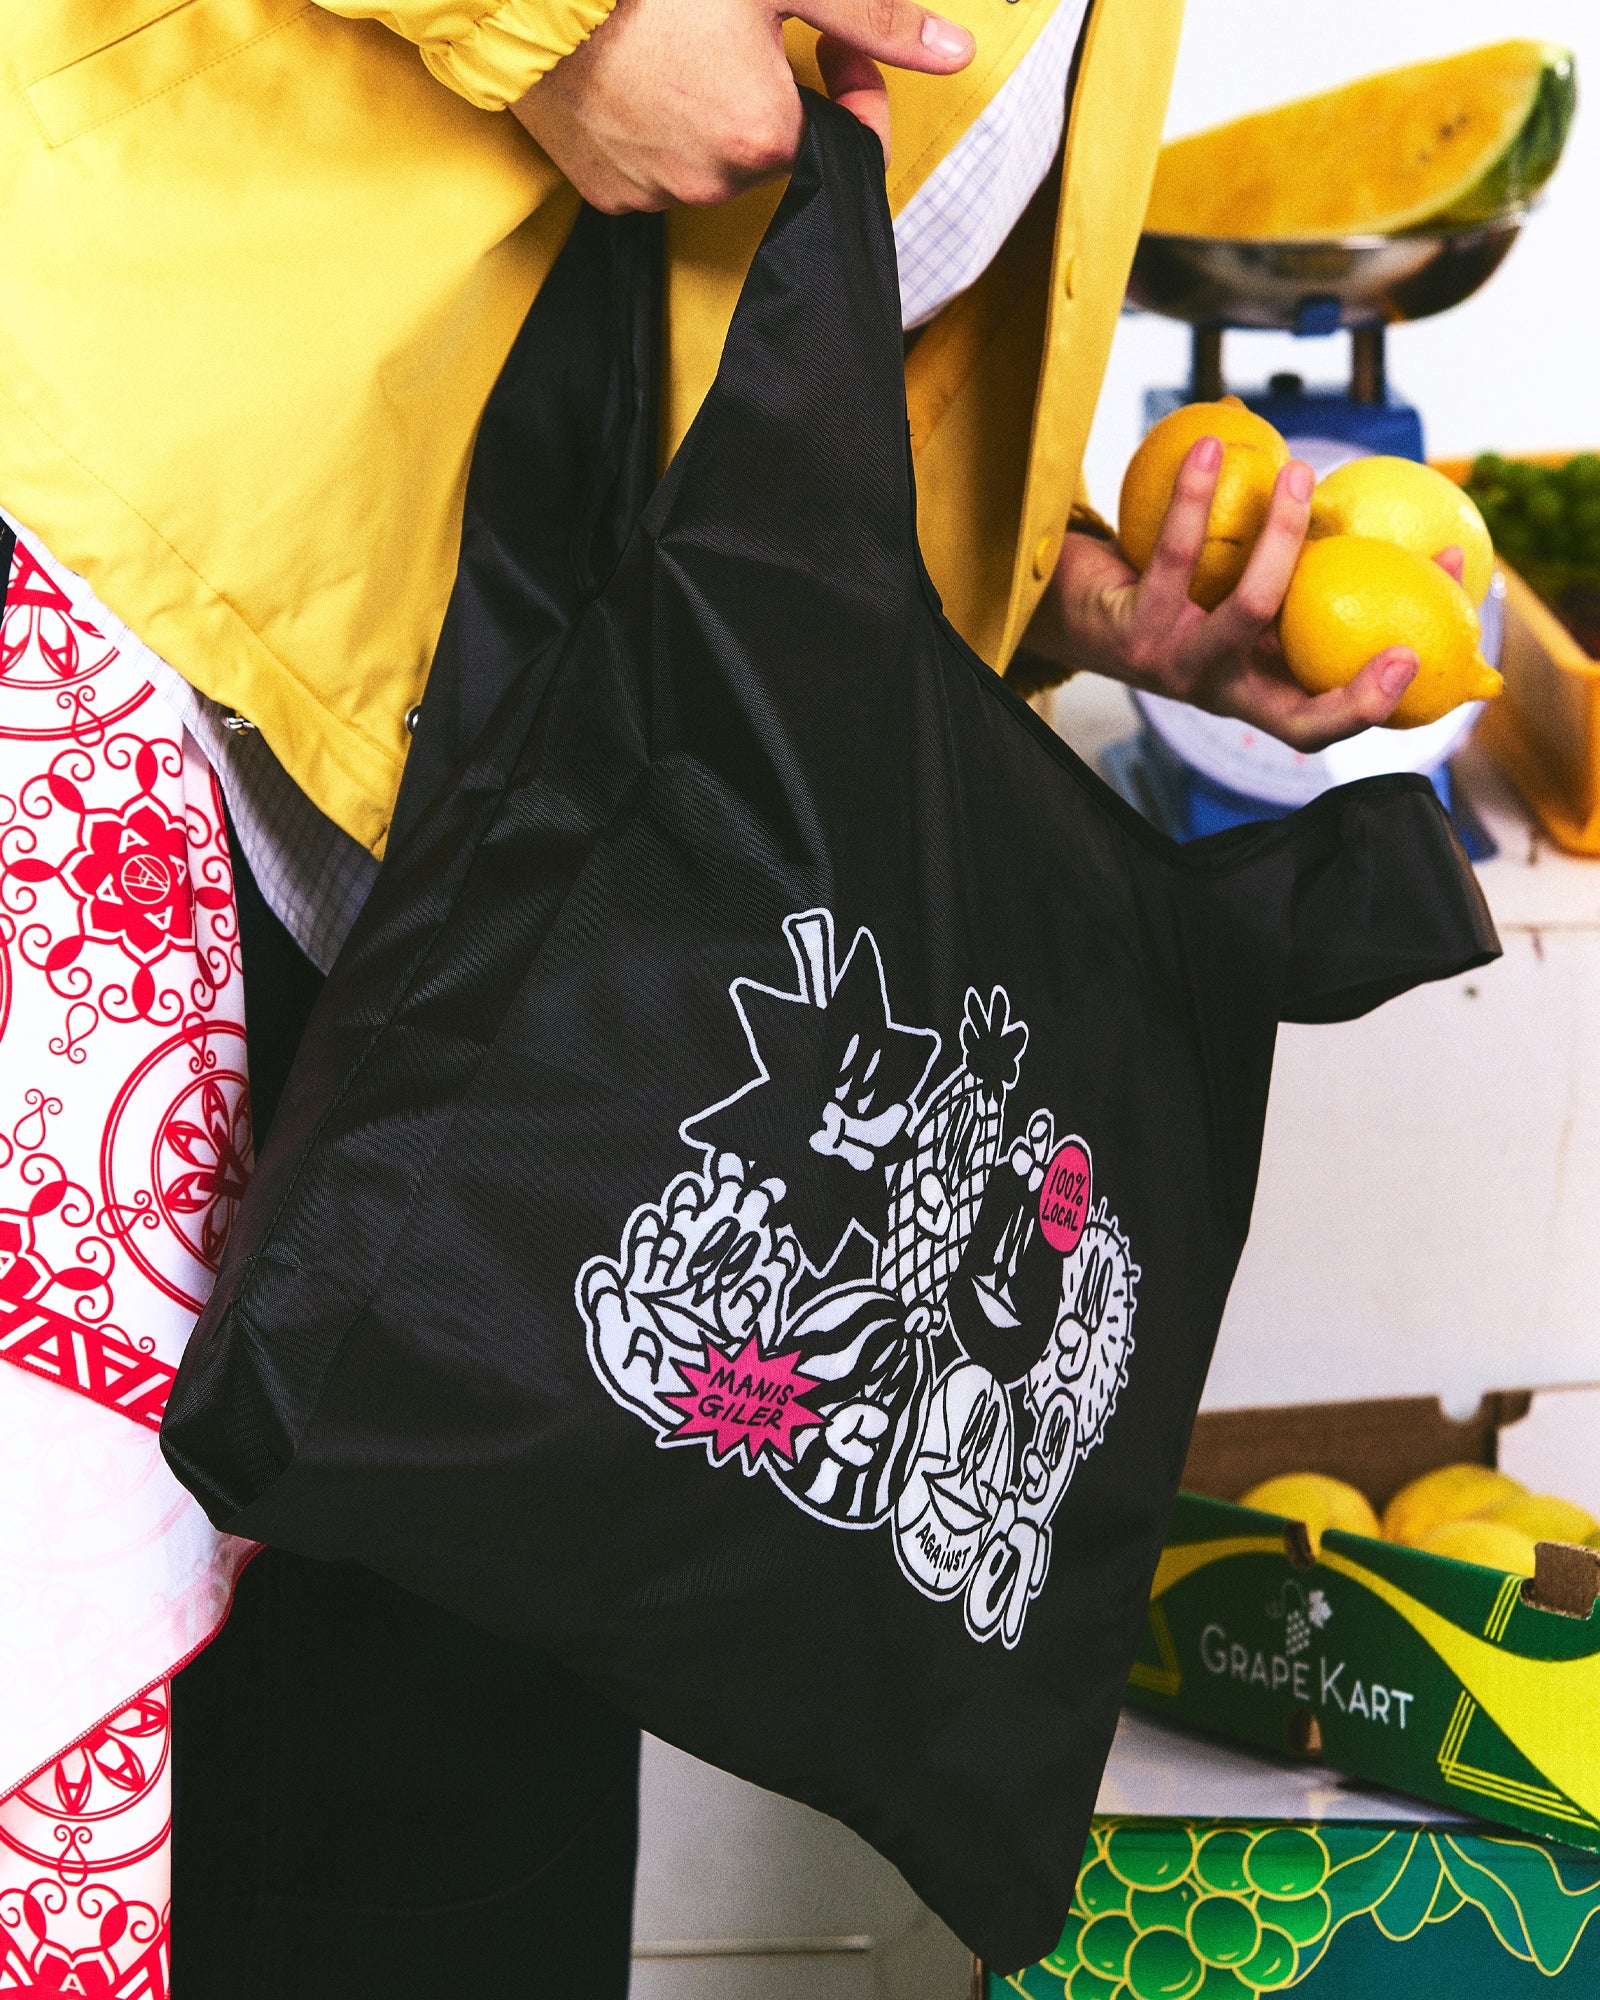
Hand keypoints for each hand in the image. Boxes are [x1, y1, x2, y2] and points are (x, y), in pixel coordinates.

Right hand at [512, 0, 975, 212]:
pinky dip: (659, 127)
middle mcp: (709, 185)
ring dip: (717, 108)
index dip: (856, 83)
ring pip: (712, 158)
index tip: (842, 45)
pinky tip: (643, 75)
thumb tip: (956, 54)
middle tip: (751, 26)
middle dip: (778, 91)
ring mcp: (651, 195)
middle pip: (774, 146)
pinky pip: (653, 168)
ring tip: (685, 45)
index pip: (842, 139)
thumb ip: (871, 18)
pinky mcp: (603, 192)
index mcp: (763, 141)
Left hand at [1023, 441, 1462, 753]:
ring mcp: (1171, 664)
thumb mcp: (1233, 594)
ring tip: (1300, 471)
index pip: (1311, 726)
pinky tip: (1211, 447)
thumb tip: (1406, 530)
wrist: (1060, 603)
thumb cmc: (1166, 592)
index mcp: (1244, 689)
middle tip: (1404, 622)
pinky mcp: (1130, 626)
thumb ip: (1305, 578)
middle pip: (1294, 713)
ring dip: (1284, 535)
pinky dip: (1197, 497)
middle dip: (1355, 683)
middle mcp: (1211, 689)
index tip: (1413, 659)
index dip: (1364, 708)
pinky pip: (1176, 556)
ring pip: (1249, 610)